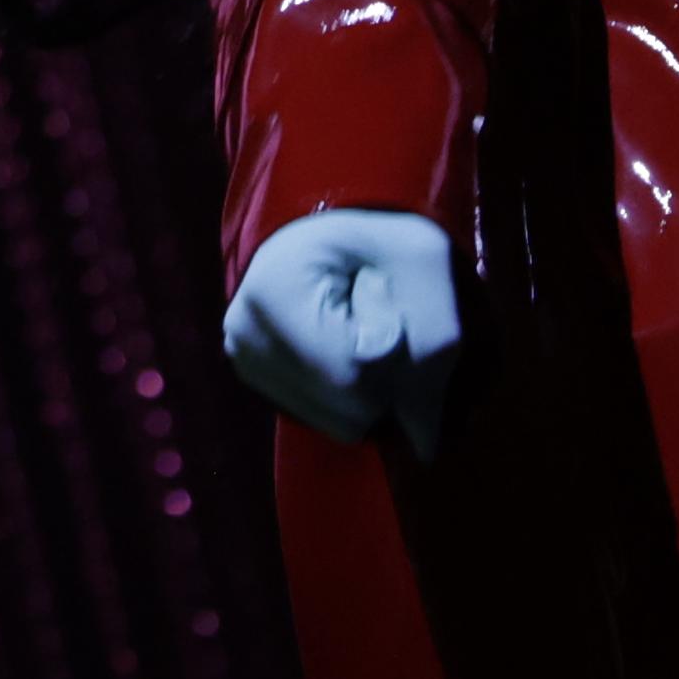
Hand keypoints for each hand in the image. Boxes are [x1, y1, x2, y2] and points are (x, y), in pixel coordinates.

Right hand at [223, 208, 465, 453]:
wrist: (331, 232)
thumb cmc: (378, 238)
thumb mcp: (422, 263)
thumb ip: (436, 345)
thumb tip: (424, 446)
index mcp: (273, 293)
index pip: (354, 374)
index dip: (400, 354)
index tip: (391, 299)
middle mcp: (243, 333)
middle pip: (348, 408)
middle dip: (390, 379)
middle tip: (384, 319)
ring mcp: (242, 358)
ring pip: (339, 423)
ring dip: (374, 390)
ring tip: (362, 331)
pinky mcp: (253, 376)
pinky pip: (326, 420)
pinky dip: (353, 397)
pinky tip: (345, 348)